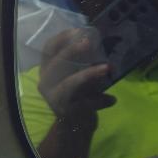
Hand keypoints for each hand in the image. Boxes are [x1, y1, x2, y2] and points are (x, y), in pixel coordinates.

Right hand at [35, 30, 113, 157]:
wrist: (73, 127)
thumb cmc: (77, 95)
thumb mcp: (79, 76)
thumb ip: (88, 64)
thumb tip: (107, 52)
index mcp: (47, 70)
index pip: (48, 49)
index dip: (62, 38)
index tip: (79, 30)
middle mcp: (45, 82)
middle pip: (56, 63)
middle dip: (72, 51)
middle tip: (89, 42)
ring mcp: (54, 98)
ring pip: (70, 83)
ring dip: (90, 74)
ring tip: (108, 68)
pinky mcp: (65, 112)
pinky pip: (84, 102)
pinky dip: (100, 100)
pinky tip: (112, 99)